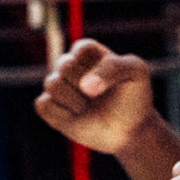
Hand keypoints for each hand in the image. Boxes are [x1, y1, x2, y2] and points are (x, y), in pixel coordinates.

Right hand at [35, 38, 155, 154]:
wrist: (130, 130)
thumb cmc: (134, 97)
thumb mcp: (136, 72)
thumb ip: (114, 67)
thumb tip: (84, 86)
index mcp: (89, 52)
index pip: (82, 49)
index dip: (96, 68)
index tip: (113, 80)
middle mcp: (71, 65)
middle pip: (65, 66)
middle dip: (86, 85)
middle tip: (99, 97)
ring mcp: (60, 87)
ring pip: (52, 84)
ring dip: (74, 101)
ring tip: (87, 108)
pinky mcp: (51, 107)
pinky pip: (43, 105)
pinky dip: (61, 114)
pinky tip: (76, 118)